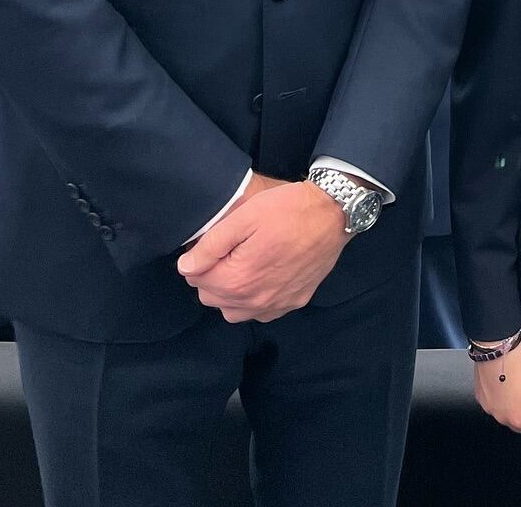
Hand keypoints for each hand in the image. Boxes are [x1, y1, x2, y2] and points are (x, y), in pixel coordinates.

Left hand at [176, 179, 348, 322]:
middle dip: (213, 276)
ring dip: (232, 291)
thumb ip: (211, 244)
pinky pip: (262, 311)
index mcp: (238, 279)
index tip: (214, 243)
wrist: (334, 213)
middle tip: (230, 249)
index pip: (197, 280)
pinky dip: (255, 299)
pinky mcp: (294, 302)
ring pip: (234, 310)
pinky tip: (264, 275)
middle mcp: (255, 301)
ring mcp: (276, 305)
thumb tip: (186, 267)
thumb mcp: (245, 216)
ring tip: (244, 263)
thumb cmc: (289, 209)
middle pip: (213, 298)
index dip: (200, 259)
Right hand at [471, 338, 520, 437]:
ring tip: (519, 381)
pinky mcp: (482, 398)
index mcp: (519, 418)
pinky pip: (497, 405)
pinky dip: (503, 397)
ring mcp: (490, 409)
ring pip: (510, 414)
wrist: (494, 343)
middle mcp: (502, 418)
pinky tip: (506, 380)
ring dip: (517, 404)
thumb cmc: (519, 360)